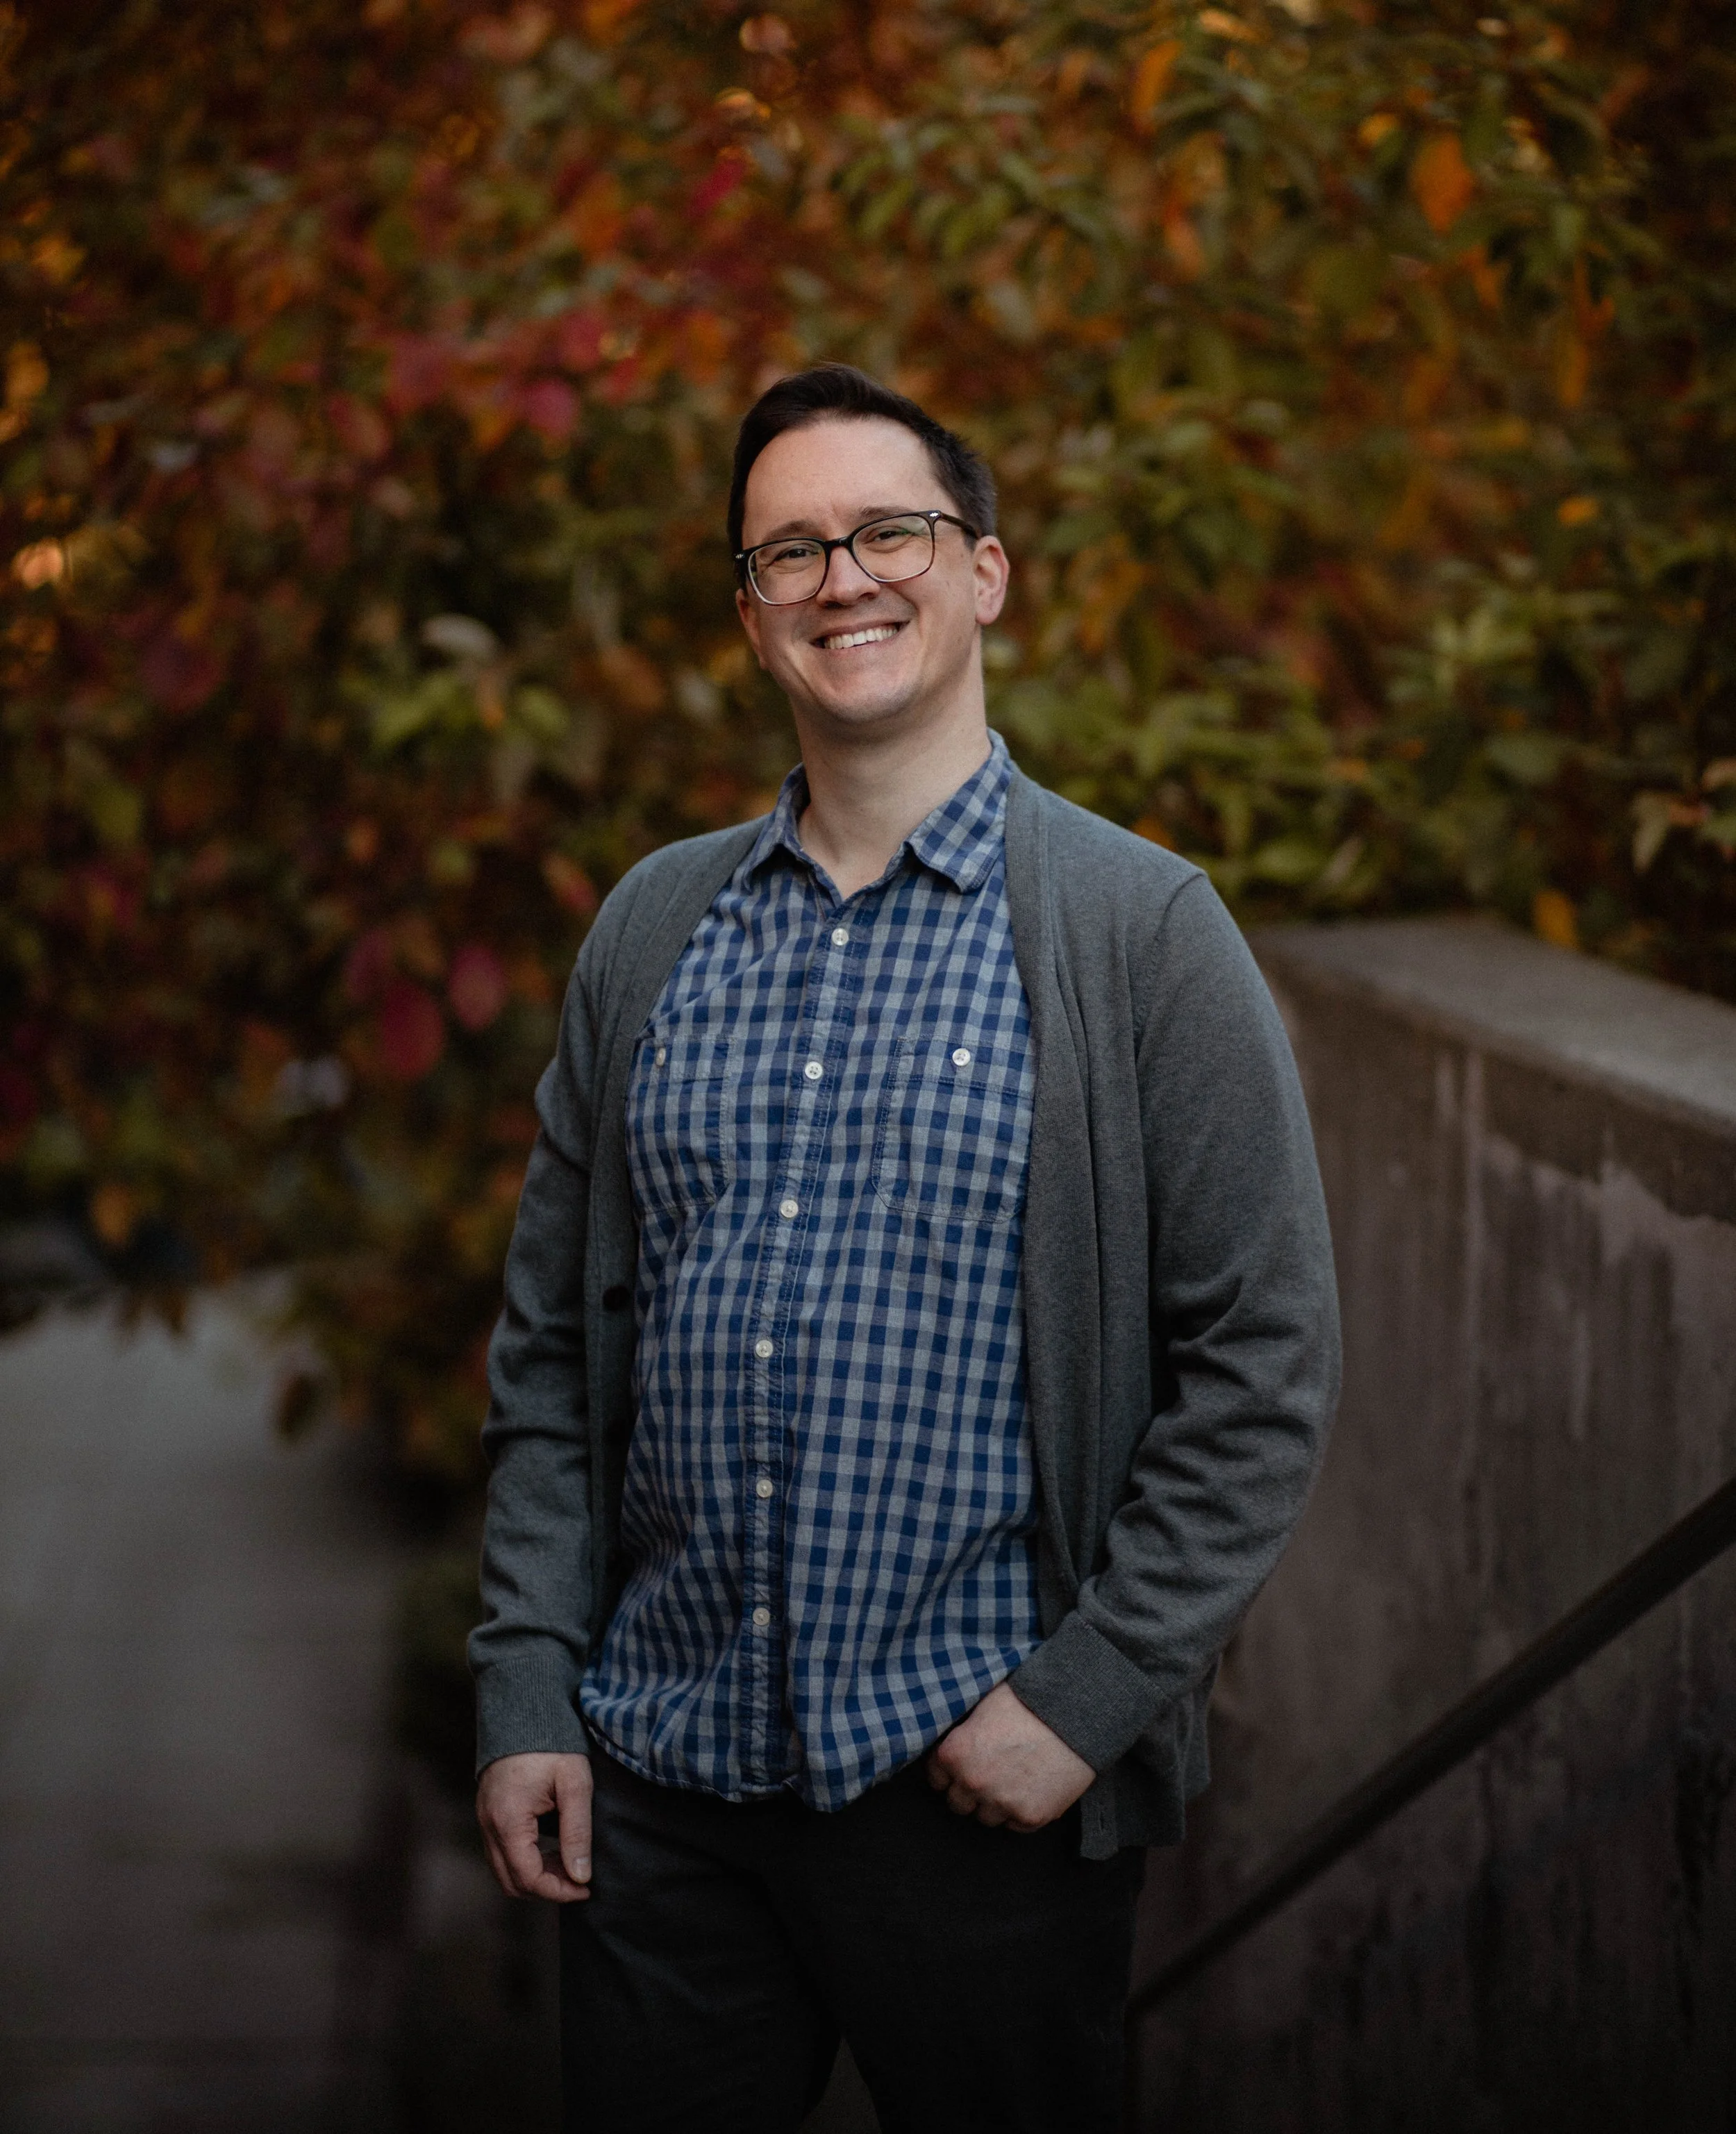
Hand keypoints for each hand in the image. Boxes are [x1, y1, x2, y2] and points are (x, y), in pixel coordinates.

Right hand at [477, 1751, 593, 1901]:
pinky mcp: (487, 1813)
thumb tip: (581, 1876)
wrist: (523, 1708)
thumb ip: (577, 1831)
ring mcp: (483, 1819)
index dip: (558, 1891)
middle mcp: (488, 1825)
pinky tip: (550, 1851)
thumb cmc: (552, 1743)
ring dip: (534, 1877)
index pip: (528, 1878)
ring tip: (568, 1866)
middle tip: (578, 1880)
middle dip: (546, 1889)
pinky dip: (523, 1862)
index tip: (586, 1889)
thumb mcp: (574, 1783)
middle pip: (511, 1882)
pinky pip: (500, 1853)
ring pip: (503, 1871)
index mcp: (508, 1820)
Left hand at [926, 1681, 1094, 1832]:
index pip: (935, 1776)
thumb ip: (963, 1726)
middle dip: (968, 1791)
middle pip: (957, 1804)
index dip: (948, 1770)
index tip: (961, 1765)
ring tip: (1012, 1781)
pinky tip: (1030, 1789)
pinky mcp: (1030, 1817)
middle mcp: (973, 1783)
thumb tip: (952, 1733)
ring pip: (985, 1818)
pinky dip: (1019, 1812)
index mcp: (955, 1753)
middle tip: (988, 1774)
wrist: (1075, 1714)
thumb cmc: (1029, 1700)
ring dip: (994, 1804)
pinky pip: (1014, 1826)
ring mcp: (1002, 1803)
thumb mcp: (984, 1703)